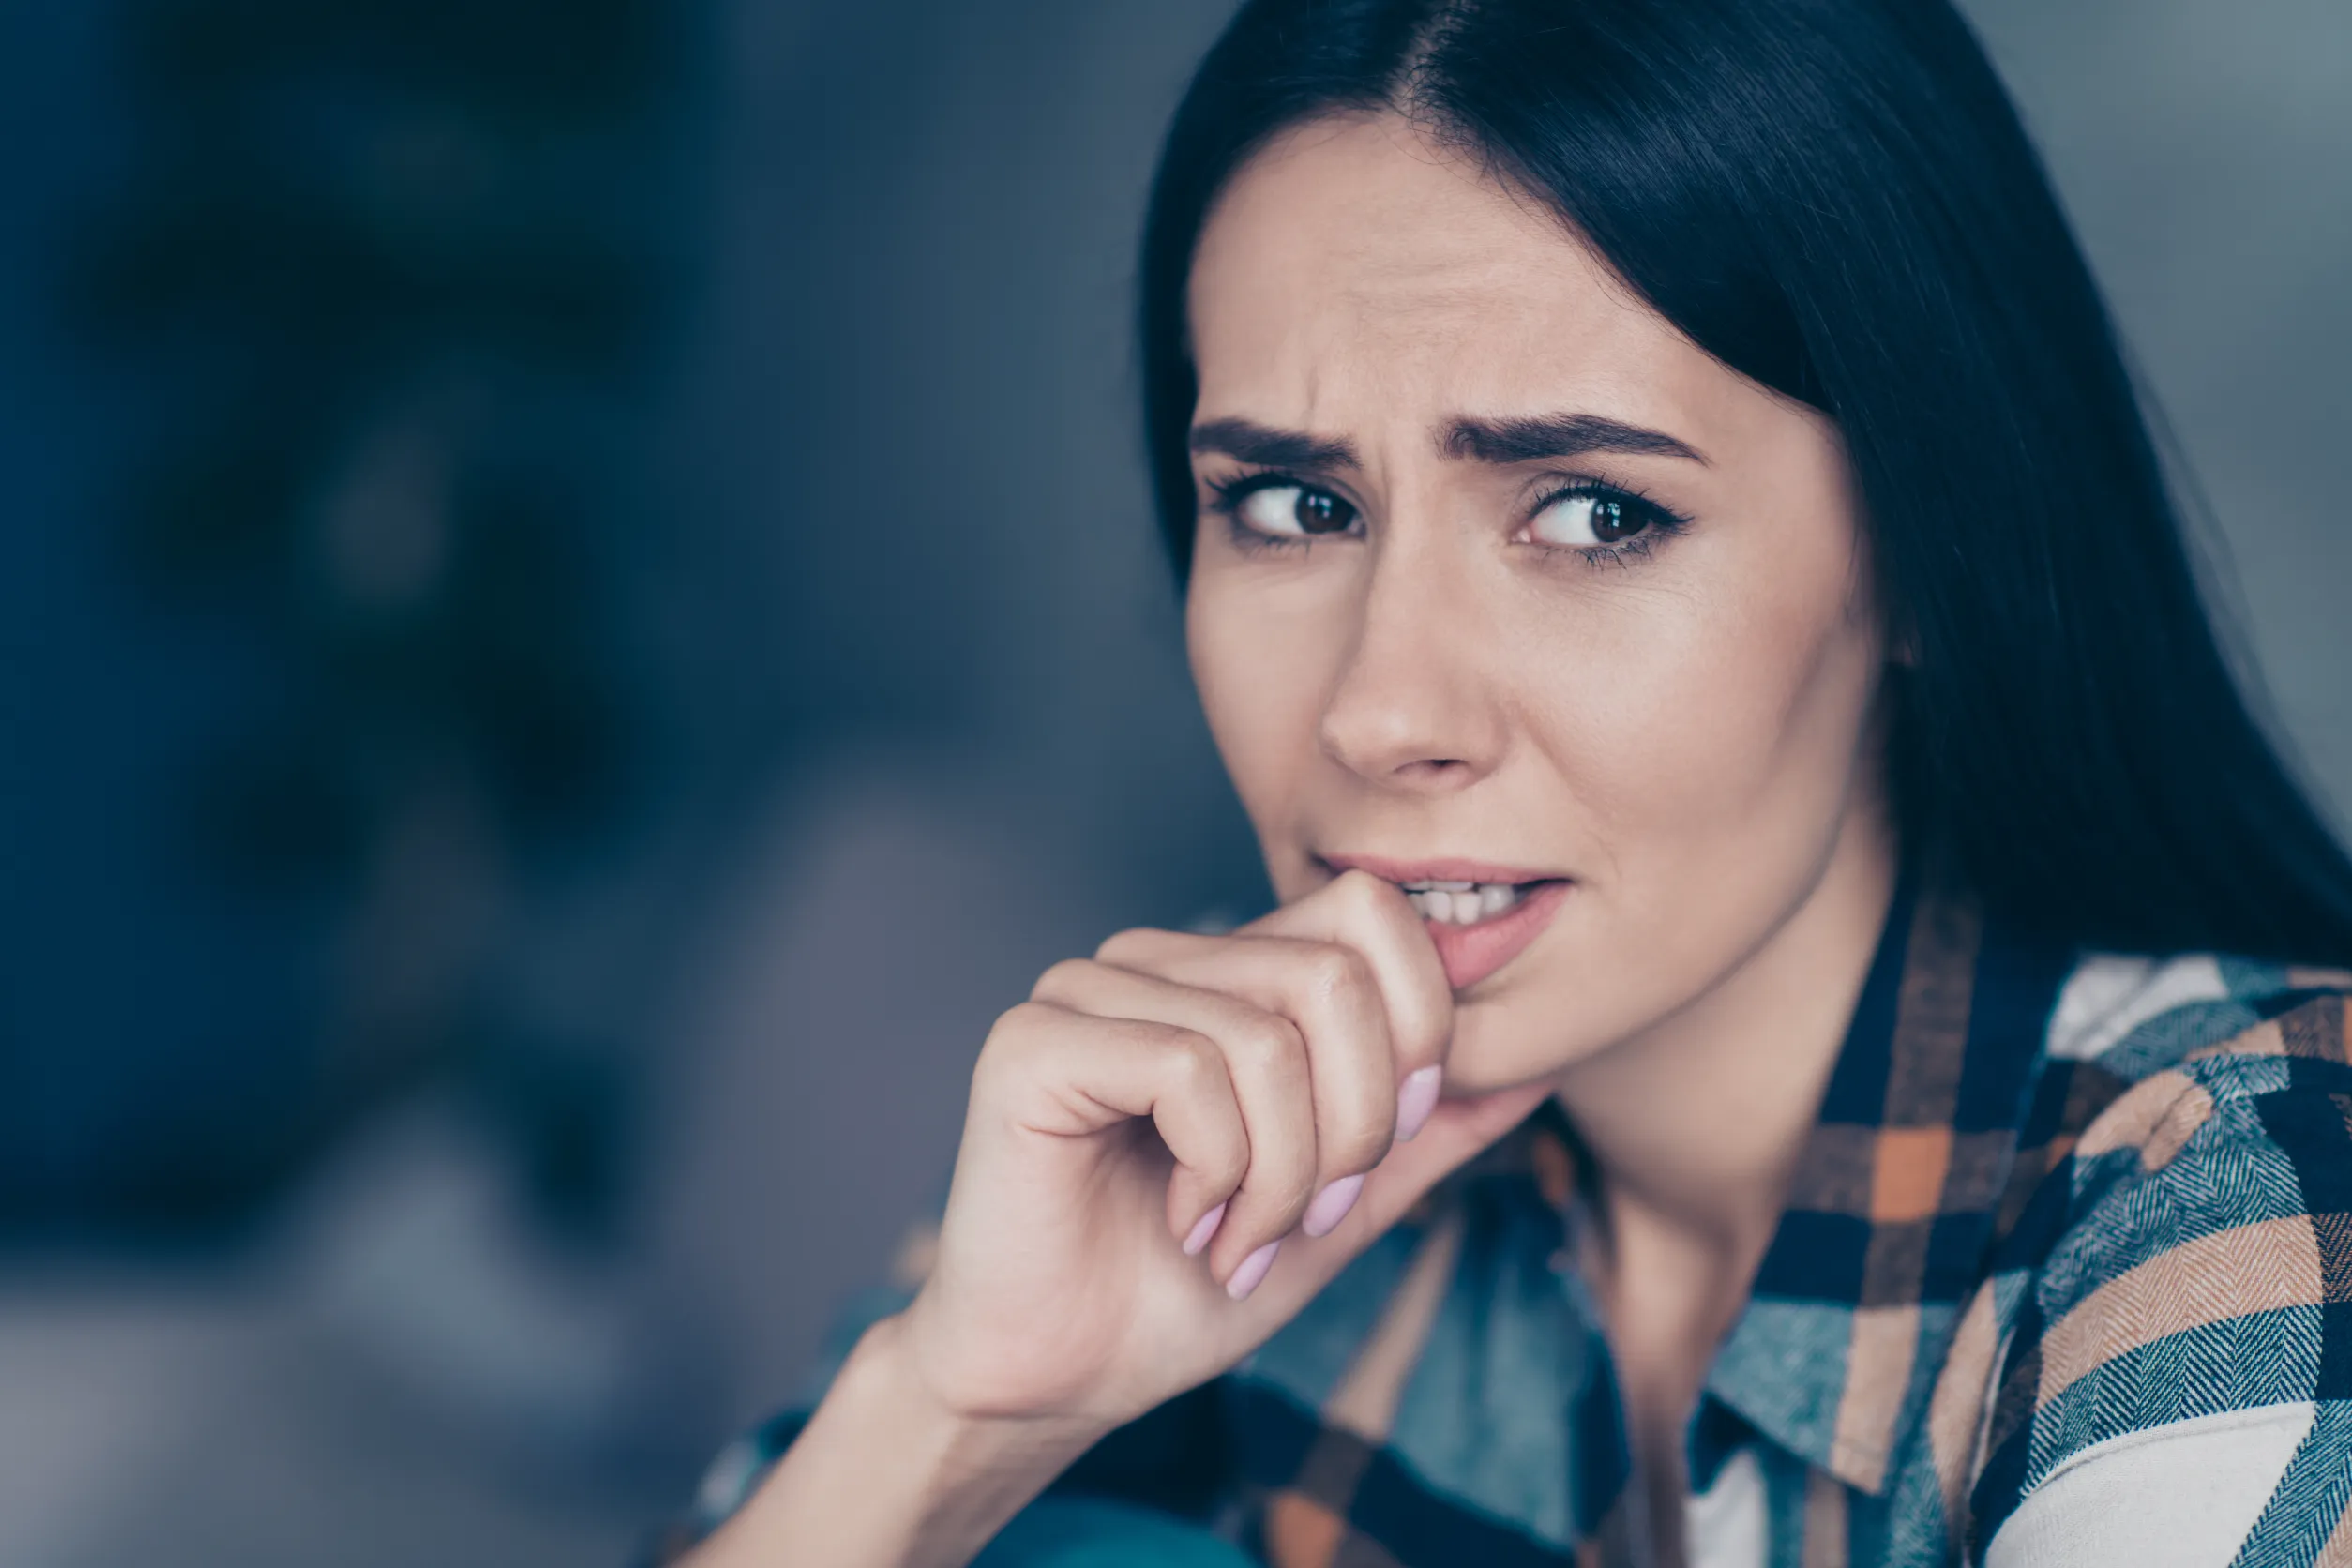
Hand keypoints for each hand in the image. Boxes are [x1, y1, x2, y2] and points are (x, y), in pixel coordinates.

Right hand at [892, 869, 1551, 1437]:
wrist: (1058, 1379)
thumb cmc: (1182, 1290)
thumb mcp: (1340, 1207)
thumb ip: (1425, 1132)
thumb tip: (1534, 1067)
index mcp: (1224, 973)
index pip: (1371, 913)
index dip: (1418, 1032)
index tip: (1382, 1152)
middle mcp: (1154, 959)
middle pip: (1336, 975)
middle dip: (1356, 1126)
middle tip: (1306, 1217)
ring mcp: (1086, 988)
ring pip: (1270, 1036)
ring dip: (1284, 1175)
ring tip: (1239, 1236)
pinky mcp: (1035, 1042)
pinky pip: (1190, 1071)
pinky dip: (1219, 1172)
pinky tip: (1186, 1222)